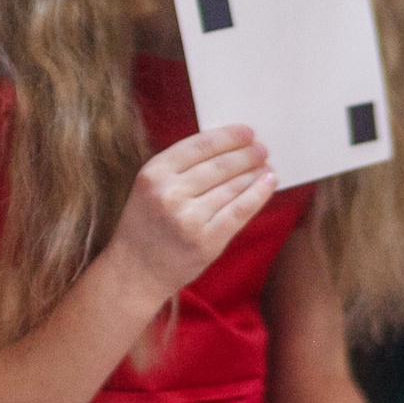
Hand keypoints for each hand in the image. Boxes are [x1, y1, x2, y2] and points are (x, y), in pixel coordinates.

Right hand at [98, 126, 277, 305]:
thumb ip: (181, 168)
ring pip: (232, 187)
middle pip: (220, 165)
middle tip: (262, 149)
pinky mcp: (206, 241)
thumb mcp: (150, 187)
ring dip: (254, 173)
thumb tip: (227, 147)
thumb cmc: (146, 224)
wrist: (135, 270)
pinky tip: (268, 183)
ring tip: (266, 166)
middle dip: (246, 154)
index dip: (228, 136)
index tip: (247, 132)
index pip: (200, 145)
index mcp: (153, 173)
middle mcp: (169, 193)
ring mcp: (188, 218)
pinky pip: (239, 211)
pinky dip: (258, 194)